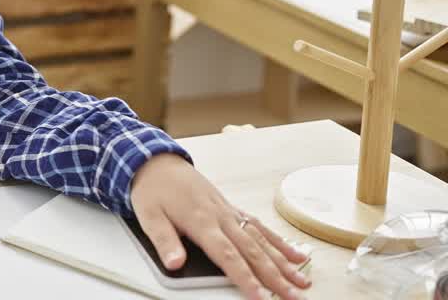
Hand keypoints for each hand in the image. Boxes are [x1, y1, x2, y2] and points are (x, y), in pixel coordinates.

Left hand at [130, 154, 311, 299]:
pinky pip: (260, 227)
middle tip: (293, 296)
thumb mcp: (147, 215)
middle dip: (275, 277)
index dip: (245, 277)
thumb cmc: (152, 189)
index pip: (228, 255)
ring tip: (301, 282)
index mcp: (201, 220)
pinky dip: (279, 242)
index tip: (260, 297)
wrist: (157, 162)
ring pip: (262, 240)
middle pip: (253, 251)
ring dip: (283, 263)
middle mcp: (221, 216)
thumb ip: (164, 241)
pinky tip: (296, 255)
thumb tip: (174, 263)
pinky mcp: (232, 208)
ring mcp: (229, 212)